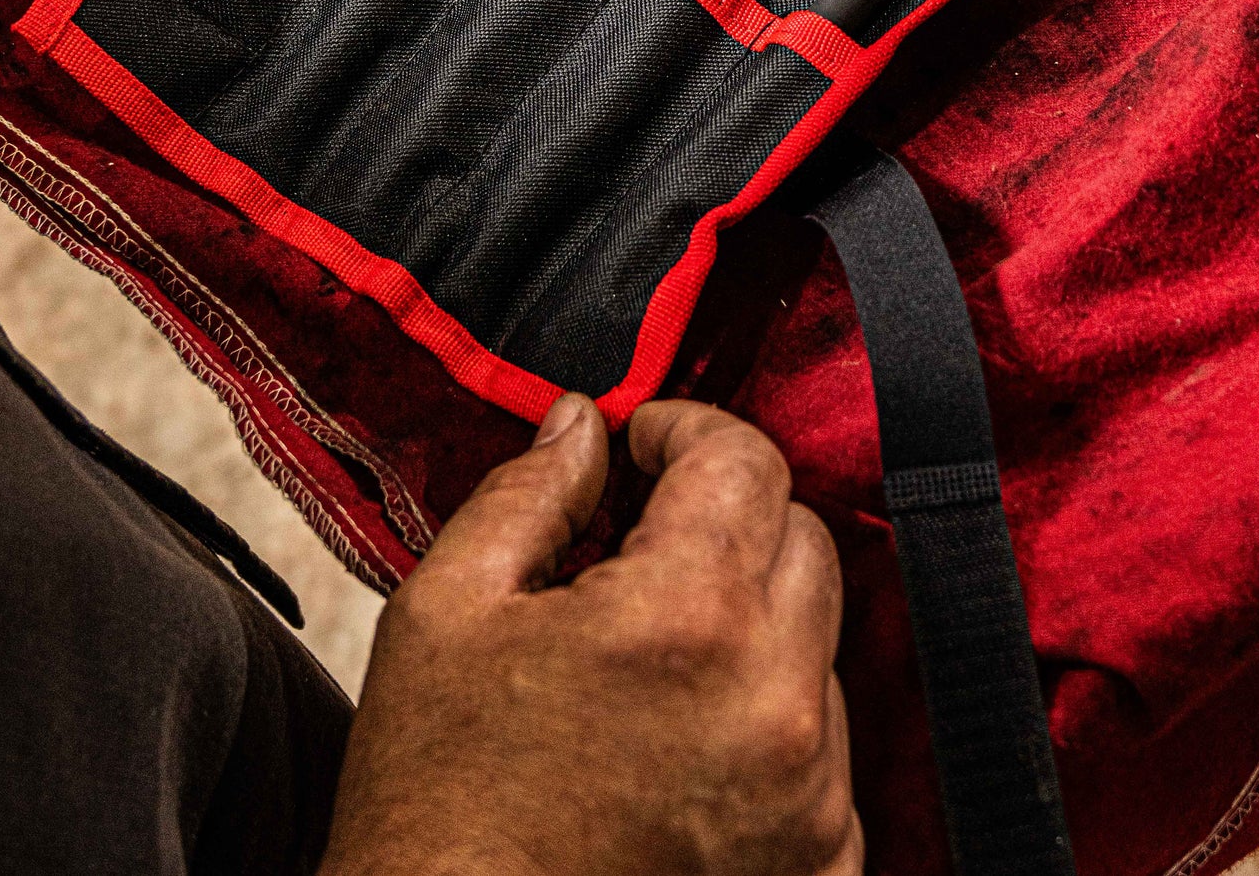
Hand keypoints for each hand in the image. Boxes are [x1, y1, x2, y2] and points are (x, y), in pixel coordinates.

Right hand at [319, 397, 861, 875]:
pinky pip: (823, 749)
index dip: (686, 432)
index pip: (745, 460)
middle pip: (800, 539)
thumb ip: (528, 495)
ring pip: (815, 643)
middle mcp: (773, 703)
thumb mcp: (445, 613)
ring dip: (750, 623)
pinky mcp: (819, 866)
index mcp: (686, 618)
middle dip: (726, 519)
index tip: (643, 448)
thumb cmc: (435, 810)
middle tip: (641, 545)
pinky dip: (767, 723)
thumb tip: (580, 426)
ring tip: (648, 664)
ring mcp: (808, 797)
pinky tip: (681, 743)